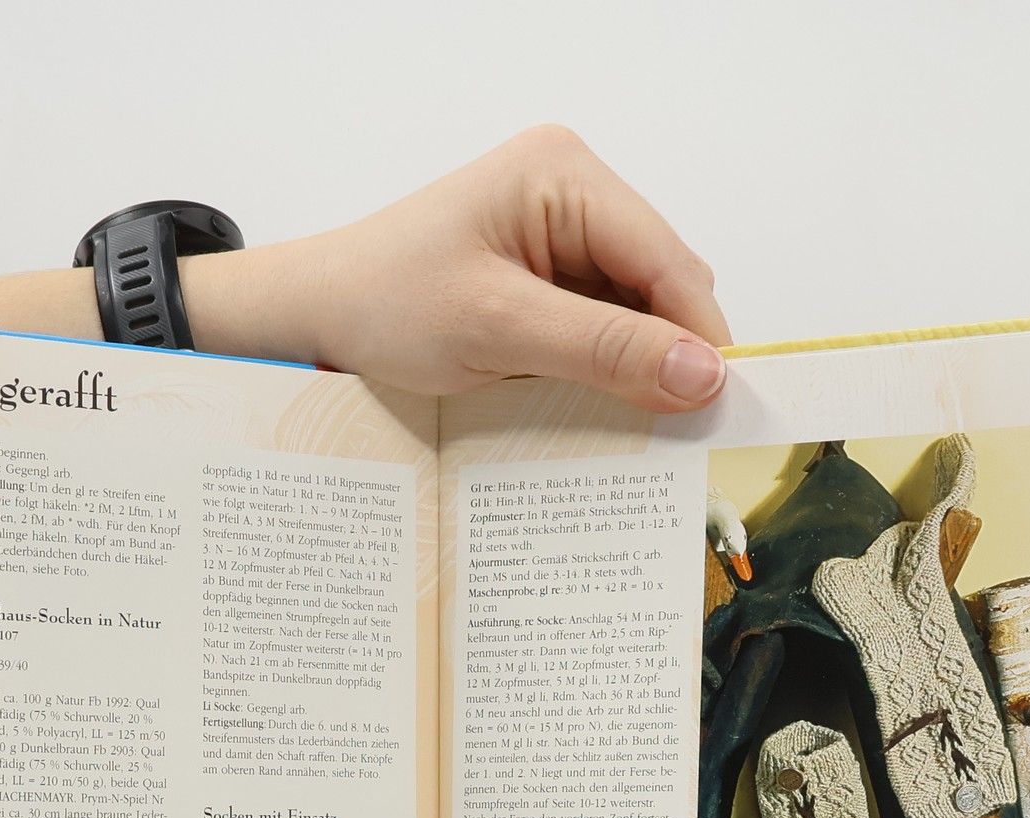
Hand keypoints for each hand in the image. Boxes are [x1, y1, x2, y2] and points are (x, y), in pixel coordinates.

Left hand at [182, 126, 731, 412]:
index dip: (698, 335)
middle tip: (671, 431)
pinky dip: (606, 368)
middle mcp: (572, 191)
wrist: (315, 317)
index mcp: (563, 174)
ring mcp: (561, 235)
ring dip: (636, 366)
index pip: (666, 258)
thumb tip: (704, 375)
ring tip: (628, 424)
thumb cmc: (386, 305)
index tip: (714, 408)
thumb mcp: (499, 329)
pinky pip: (604, 326)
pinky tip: (595, 405)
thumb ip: (605, 349)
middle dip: (668, 352)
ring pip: (639, 311)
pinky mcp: (547, 277)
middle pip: (662, 283)